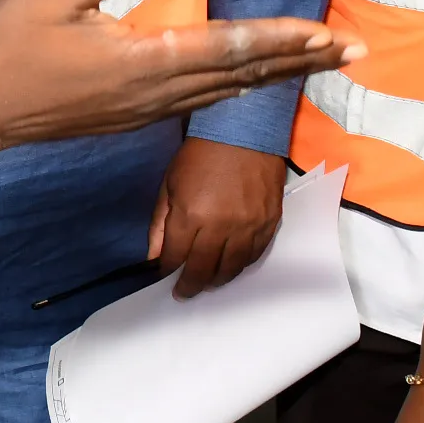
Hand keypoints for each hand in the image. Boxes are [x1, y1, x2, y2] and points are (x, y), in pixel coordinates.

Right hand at [0, 0, 356, 151]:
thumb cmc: (5, 44)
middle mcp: (153, 93)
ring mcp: (142, 111)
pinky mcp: (128, 116)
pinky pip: (199, 100)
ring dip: (276, 76)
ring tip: (317, 63)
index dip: (283, 38)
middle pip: (243, 77)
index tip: (328, 34)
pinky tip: (246, 80)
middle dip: (301, 62)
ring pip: (225, 93)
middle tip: (353, 51)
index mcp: (142, 61)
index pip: (230, 47)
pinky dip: (237, 86)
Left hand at [148, 137, 285, 295]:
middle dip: (191, 285)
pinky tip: (232, 265)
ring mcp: (249, 226)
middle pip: (204, 269)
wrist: (243, 130)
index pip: (176, 257)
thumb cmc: (199, 154)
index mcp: (191, 216)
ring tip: (208, 282)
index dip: (168, 270)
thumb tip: (154, 257)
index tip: (165, 275)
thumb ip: (160, 224)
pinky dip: (241, 264)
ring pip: (232, 267)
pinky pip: (255, 254)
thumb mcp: (169, 185)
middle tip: (184, 292)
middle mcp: (221, 227)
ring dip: (218, 279)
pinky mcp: (269, 222)